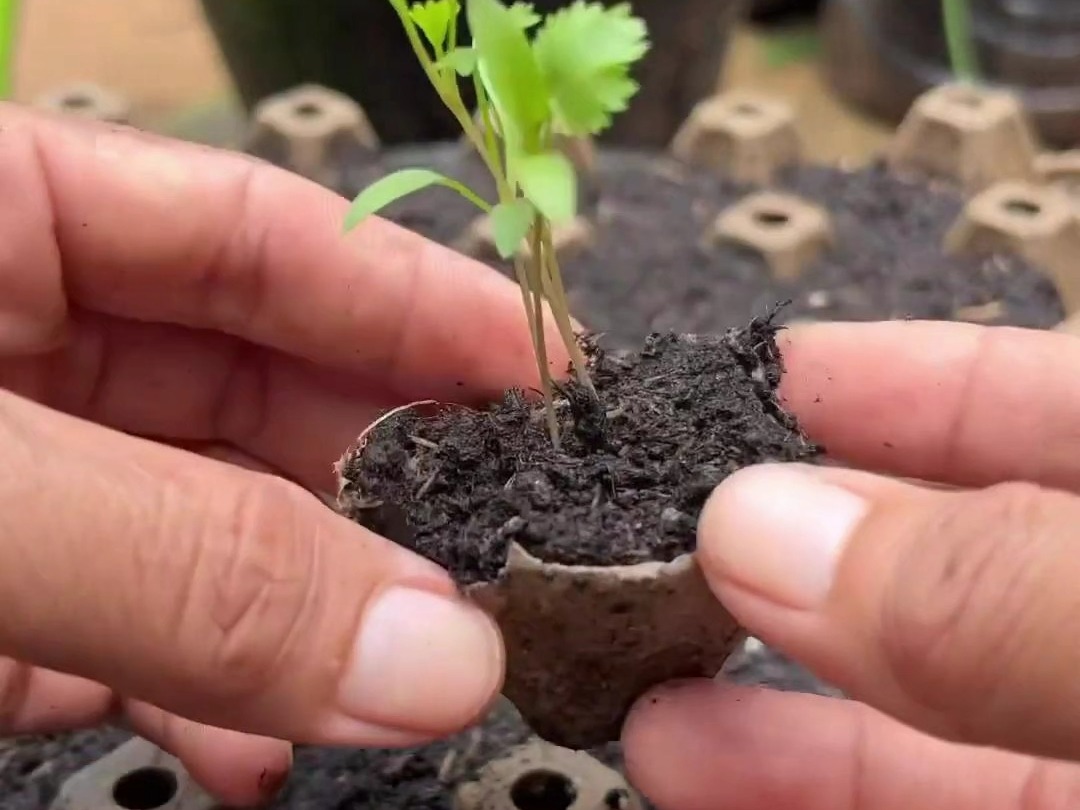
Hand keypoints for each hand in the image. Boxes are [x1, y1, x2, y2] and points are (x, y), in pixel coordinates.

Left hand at [0, 104, 558, 804]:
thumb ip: (186, 564)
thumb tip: (435, 658)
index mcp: (0, 218)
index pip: (264, 236)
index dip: (419, 305)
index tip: (551, 383)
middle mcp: (21, 342)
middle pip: (261, 397)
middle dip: (388, 489)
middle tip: (502, 567)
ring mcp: (16, 485)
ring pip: (213, 537)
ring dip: (314, 618)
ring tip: (408, 682)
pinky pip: (134, 640)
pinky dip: (206, 701)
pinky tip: (261, 749)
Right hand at [624, 320, 1079, 808]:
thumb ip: (1005, 589)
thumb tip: (768, 528)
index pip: (1039, 401)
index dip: (895, 374)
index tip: (756, 374)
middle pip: (937, 545)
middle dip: (789, 525)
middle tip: (657, 520)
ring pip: (909, 690)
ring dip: (755, 672)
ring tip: (629, 651)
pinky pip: (917, 803)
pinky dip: (800, 782)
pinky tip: (692, 761)